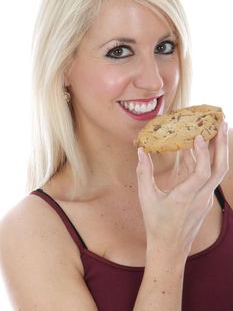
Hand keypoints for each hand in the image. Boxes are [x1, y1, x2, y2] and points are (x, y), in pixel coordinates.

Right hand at [136, 121, 228, 257]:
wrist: (170, 248)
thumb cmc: (157, 224)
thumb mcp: (146, 197)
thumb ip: (143, 172)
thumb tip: (141, 152)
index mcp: (186, 196)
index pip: (202, 172)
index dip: (202, 153)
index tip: (198, 136)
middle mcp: (201, 196)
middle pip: (220, 168)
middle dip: (222, 144)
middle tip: (221, 123)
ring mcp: (206, 198)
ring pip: (218, 172)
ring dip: (218, 151)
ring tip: (216, 132)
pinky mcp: (204, 199)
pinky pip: (209, 177)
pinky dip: (206, 161)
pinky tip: (198, 151)